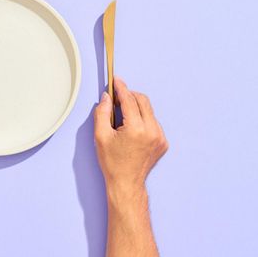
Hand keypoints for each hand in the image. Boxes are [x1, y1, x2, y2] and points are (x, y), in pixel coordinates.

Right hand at [94, 77, 167, 192]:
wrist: (127, 183)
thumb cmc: (112, 163)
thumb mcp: (100, 136)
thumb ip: (102, 113)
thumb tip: (107, 97)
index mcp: (136, 129)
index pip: (129, 100)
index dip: (121, 88)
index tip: (116, 80)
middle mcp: (152, 131)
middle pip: (142, 101)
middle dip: (129, 95)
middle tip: (116, 98)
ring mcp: (160, 137)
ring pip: (149, 111)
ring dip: (136, 108)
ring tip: (122, 117)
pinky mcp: (163, 142)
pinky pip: (153, 122)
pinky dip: (142, 119)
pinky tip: (131, 129)